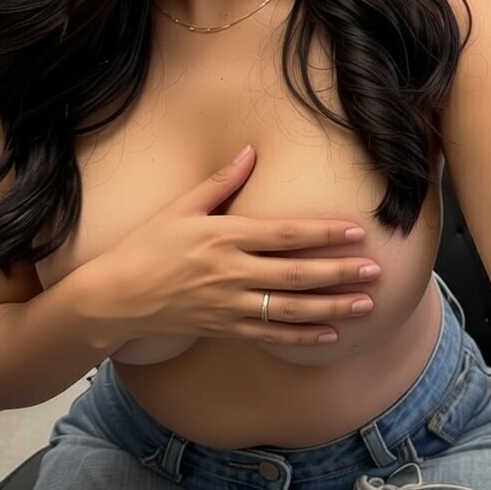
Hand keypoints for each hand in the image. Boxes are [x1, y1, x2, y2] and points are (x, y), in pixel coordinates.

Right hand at [91, 145, 380, 346]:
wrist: (115, 298)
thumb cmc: (147, 246)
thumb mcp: (181, 207)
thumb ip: (220, 182)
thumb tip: (250, 151)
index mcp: (225, 237)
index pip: (285, 235)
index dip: (323, 234)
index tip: (356, 231)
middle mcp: (232, 273)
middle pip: (296, 274)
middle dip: (338, 272)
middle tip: (375, 270)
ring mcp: (229, 305)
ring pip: (289, 309)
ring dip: (330, 307)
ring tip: (364, 304)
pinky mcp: (225, 328)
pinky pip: (270, 335)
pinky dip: (300, 337)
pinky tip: (329, 335)